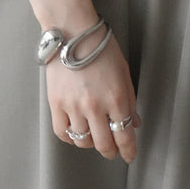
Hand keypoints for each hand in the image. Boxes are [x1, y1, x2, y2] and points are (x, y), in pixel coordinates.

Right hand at [46, 33, 140, 163]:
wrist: (72, 31)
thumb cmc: (101, 47)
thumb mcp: (123, 72)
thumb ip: (129, 99)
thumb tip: (133, 122)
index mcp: (116, 98)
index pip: (124, 136)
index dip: (128, 151)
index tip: (129, 157)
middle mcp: (95, 106)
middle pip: (104, 144)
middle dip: (111, 151)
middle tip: (113, 151)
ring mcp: (74, 106)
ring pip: (83, 141)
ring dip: (91, 143)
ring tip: (93, 136)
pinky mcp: (56, 104)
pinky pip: (62, 132)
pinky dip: (70, 137)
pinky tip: (75, 131)